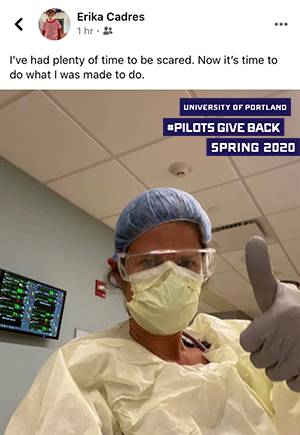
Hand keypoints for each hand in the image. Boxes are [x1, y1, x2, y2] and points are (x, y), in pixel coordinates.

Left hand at [240, 236, 299, 391]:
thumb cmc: (297, 307)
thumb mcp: (276, 289)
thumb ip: (259, 270)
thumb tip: (253, 238)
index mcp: (273, 320)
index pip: (246, 342)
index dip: (256, 336)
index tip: (269, 327)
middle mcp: (283, 344)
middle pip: (259, 360)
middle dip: (269, 350)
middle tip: (284, 336)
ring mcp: (297, 363)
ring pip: (275, 375)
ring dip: (283, 364)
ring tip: (295, 347)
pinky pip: (293, 385)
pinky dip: (298, 376)